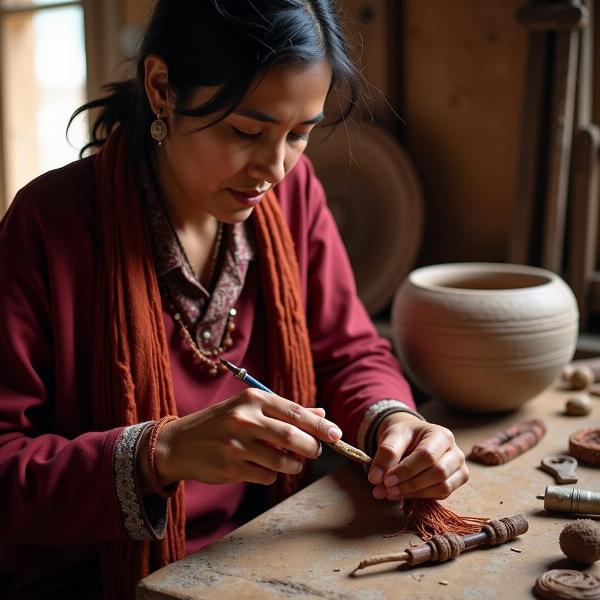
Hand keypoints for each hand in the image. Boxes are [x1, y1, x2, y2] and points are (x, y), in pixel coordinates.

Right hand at [149, 390, 340, 487]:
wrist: (181, 443)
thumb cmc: (222, 422)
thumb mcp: (250, 408)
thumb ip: (286, 411)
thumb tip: (321, 415)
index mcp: (253, 399)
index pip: (295, 412)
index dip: (320, 426)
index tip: (336, 435)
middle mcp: (245, 419)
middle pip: (292, 436)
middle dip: (311, 447)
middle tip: (315, 451)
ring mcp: (237, 445)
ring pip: (282, 460)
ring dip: (295, 465)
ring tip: (292, 462)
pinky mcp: (231, 467)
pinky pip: (267, 475)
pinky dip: (273, 473)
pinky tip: (263, 466)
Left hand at [367, 412, 468, 500]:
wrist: (412, 439)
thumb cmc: (405, 436)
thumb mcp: (393, 436)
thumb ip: (386, 453)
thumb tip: (375, 478)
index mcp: (441, 435)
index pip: (427, 456)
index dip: (406, 470)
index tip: (386, 480)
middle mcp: (456, 452)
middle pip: (438, 473)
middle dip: (409, 484)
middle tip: (385, 489)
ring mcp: (459, 469)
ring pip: (442, 488)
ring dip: (413, 494)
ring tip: (388, 493)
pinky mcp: (456, 483)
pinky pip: (441, 495)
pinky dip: (419, 497)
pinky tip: (400, 494)